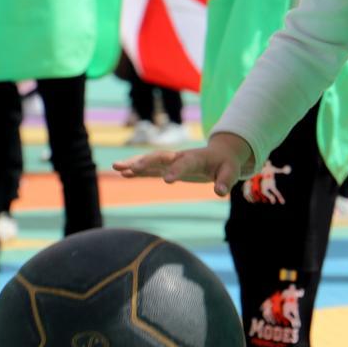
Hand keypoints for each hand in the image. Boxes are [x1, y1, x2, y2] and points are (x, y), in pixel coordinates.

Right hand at [111, 131, 251, 196]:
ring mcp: (172, 161)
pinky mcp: (167, 167)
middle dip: (147, 162)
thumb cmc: (226, 164)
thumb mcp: (231, 172)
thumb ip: (225, 181)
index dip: (176, 170)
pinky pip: (149, 168)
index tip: (167, 180)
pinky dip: (136, 170)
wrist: (220, 153)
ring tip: (116, 167)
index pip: (184, 164)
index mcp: (196, 158)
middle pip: (161, 157)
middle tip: (132, 168)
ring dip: (135, 163)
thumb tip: (220, 192)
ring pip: (151, 160)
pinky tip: (121, 173)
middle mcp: (180, 157)